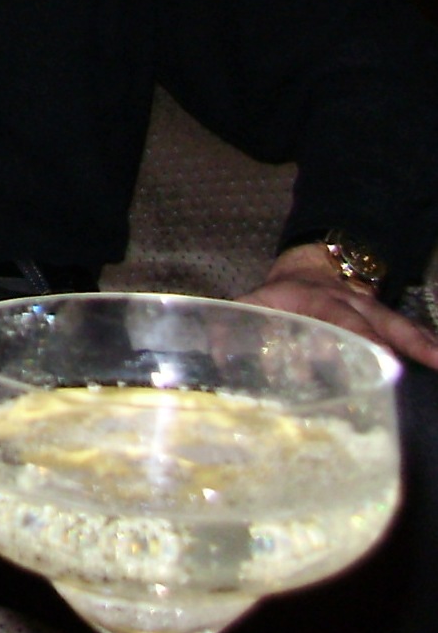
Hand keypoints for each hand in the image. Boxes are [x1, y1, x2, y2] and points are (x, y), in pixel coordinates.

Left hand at [241, 243, 437, 370]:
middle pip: (379, 320)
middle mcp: (352, 303)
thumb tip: (216, 354)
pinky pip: (410, 334)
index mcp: (318, 299)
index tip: (376, 353)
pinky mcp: (387, 323)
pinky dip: (428, 347)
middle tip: (413, 364)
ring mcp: (373, 311)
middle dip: (399, 342)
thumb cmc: (281, 297)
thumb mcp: (255, 303)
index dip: (358, 334)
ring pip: (401, 324)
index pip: (340, 316)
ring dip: (423, 345)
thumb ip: (236, 326)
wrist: (310, 268)